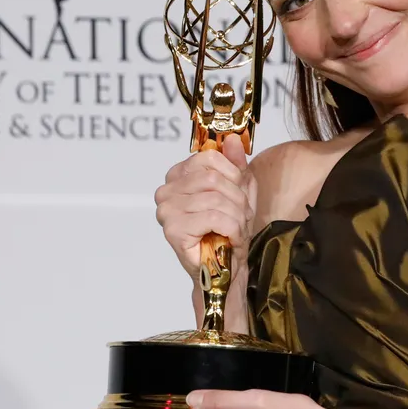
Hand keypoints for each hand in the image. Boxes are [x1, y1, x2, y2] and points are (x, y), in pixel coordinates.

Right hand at [154, 135, 256, 279]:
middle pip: (213, 179)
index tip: (239, 192)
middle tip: (241, 216)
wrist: (225, 269)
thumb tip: (233, 140)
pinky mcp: (173, 230)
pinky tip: (231, 239)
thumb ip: (236, 164)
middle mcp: (166, 191)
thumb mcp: (239, 190)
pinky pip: (214, 217)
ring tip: (237, 229)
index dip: (233, 174)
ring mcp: (166, 211)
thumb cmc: (228, 230)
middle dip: (237, 199)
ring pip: (216, 199)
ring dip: (237, 217)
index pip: (208, 158)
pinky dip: (232, 229)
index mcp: (178, 176)